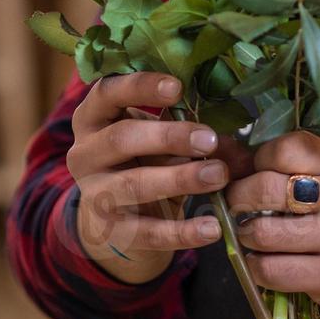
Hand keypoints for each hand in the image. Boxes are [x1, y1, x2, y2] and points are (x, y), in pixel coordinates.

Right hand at [67, 74, 252, 283]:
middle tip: (209, 140)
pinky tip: (212, 228)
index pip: (107, 92)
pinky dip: (183, 231)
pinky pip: (149, 231)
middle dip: (169, 136)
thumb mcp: (156, 141)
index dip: (140, 87)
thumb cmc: (142, 163)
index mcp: (93, 118)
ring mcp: (94, 194)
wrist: (117, 221)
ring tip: (219, 175)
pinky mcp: (112, 231)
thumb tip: (235, 143)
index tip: (178, 88)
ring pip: (134, 184)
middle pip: (122, 138)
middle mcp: (85, 153)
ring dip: (180, 178)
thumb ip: (186, 133)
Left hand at [226, 132, 319, 309]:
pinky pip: (271, 270)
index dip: (256, 163)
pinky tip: (264, 260)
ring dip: (246, 235)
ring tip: (253, 234)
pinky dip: (255, 266)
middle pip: (266, 189)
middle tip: (238, 206)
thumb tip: (226, 157)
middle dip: (238, 198)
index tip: (256, 175)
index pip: (281, 149)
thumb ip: (284, 160)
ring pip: (264, 233)